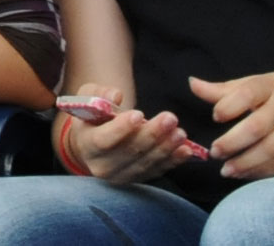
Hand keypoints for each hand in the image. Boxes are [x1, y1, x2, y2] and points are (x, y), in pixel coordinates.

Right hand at [63, 82, 202, 184]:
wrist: (96, 141)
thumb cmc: (93, 116)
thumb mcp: (88, 98)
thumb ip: (98, 94)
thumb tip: (116, 96)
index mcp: (87, 144)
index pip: (103, 140)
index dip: (121, 129)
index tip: (138, 115)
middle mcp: (102, 166)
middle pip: (129, 152)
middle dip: (152, 135)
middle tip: (170, 118)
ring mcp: (122, 176)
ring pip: (146, 162)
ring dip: (166, 147)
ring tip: (180, 132)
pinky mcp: (138, 179)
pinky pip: (158, 170)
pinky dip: (173, 160)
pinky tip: (186, 150)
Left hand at [193, 69, 273, 179]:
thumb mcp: (262, 82)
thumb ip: (226, 89)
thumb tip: (192, 84)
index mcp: (272, 85)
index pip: (248, 93)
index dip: (229, 105)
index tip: (215, 117)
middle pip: (258, 126)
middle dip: (234, 142)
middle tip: (215, 152)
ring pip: (272, 149)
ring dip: (247, 163)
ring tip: (226, 170)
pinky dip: (264, 171)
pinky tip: (246, 174)